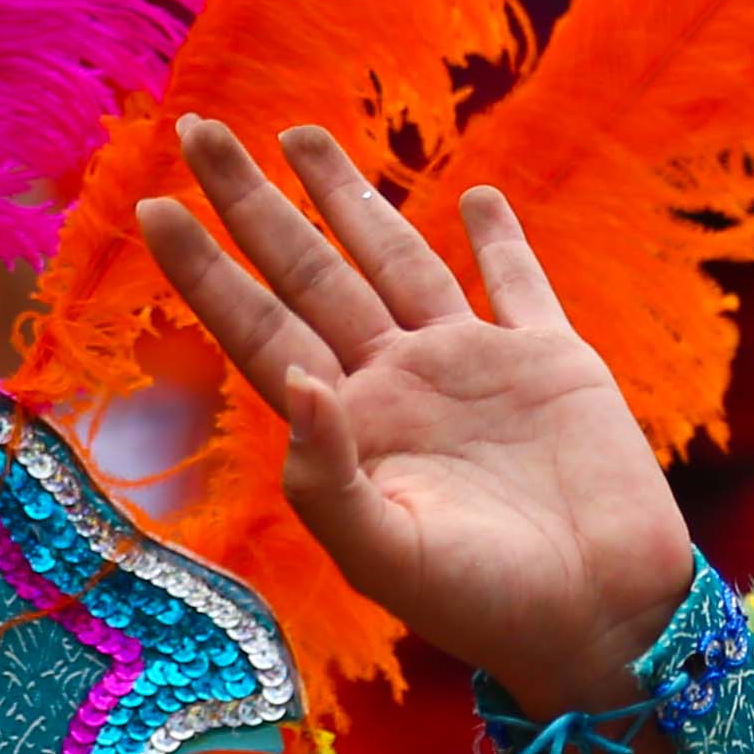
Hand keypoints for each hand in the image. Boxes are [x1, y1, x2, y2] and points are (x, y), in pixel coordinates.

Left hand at [135, 119, 700, 714]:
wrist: (602, 622)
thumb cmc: (483, 607)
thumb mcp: (384, 553)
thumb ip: (327, 473)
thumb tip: (293, 376)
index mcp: (348, 424)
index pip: (258, 327)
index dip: (205, 271)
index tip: (151, 208)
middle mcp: (398, 382)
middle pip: (309, 270)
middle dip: (253, 203)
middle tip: (197, 131)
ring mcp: (473, 366)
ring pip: (396, 257)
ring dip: (350, 197)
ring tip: (300, 134)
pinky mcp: (554, 363)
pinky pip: (519, 285)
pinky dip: (499, 240)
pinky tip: (474, 196)